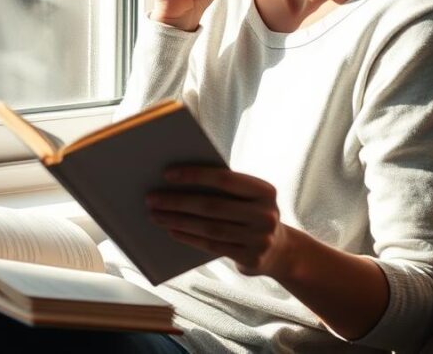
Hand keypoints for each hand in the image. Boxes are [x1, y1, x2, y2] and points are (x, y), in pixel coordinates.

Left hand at [146, 166, 293, 278]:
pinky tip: (171, 230)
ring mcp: (260, 238)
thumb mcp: (248, 197)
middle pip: (212, 206)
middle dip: (178, 201)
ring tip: (155, 215)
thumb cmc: (252, 213)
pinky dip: (189, 237)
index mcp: (265, 190)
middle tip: (151, 198)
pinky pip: (212, 246)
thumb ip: (224, 188)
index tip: (166, 174)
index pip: (224, 179)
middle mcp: (265, 214)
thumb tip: (177, 180)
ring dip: (178, 221)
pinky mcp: (251, 258)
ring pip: (209, 228)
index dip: (195, 175)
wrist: (281, 251)